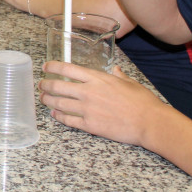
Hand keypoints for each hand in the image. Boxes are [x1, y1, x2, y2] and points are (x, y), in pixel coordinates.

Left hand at [39, 62, 167, 146]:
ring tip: (43, 98)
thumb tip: (114, 69)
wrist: (150, 122)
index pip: (67, 69)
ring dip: (47, 100)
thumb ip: (117, 75)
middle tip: (41, 85)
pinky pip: (67, 120)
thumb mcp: (129, 82)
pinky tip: (54, 113)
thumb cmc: (142, 102)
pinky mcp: (89, 125)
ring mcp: (87, 109)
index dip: (52, 67)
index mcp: (97, 79)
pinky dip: (58, 116)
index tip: (45, 67)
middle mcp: (88, 92)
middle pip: (57, 86)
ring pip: (59, 103)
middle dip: (45, 85)